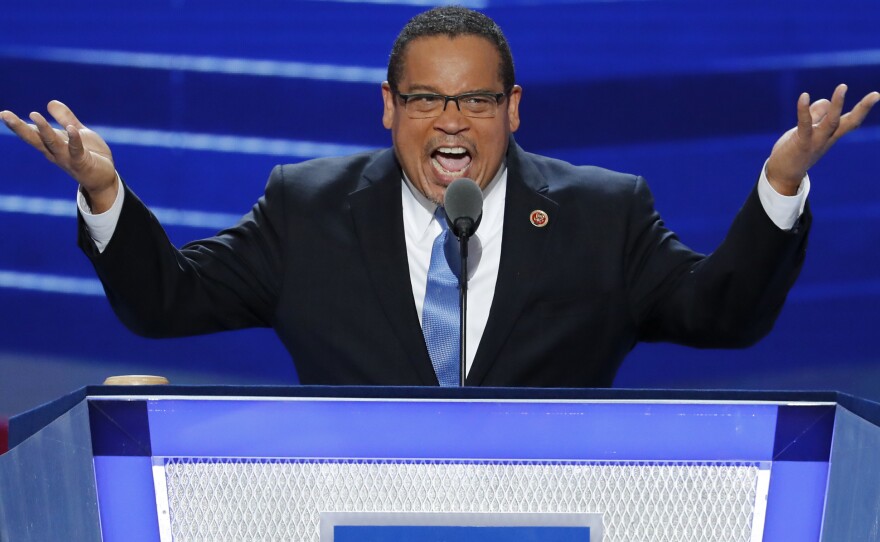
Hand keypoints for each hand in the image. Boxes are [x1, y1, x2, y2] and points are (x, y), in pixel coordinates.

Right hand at [1, 100, 117, 212]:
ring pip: (52, 143)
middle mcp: (56, 152)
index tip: (2, 113)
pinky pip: (76, 150)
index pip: (32, 133)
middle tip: (4, 115)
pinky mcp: (82, 163)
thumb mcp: (78, 132)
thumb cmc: (91, 155)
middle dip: (20, 127)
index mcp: (52, 144)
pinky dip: (73, 140)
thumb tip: (50, 102)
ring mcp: (68, 158)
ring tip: (34, 115)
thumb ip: (65, 118)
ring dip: (43, 130)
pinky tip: (70, 129)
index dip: (17, 124)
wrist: (105, 179)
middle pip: (35, 138)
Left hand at [766, 84, 879, 195]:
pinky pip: (805, 123)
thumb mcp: (807, 131)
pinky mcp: (801, 142)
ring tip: (843, 86)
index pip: (850, 121)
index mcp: (830, 136)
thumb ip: (816, 116)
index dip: (863, 109)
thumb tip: (825, 101)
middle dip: (863, 109)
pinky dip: (804, 109)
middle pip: (849, 123)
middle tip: (876, 94)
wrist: (782, 176)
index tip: (876, 95)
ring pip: (831, 122)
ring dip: (838, 104)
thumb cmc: (794, 152)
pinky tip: (805, 96)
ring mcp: (816, 141)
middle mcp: (827, 139)